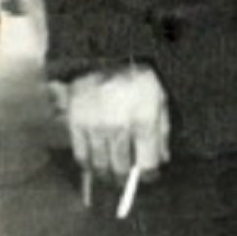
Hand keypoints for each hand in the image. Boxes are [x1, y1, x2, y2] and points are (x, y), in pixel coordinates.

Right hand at [64, 65, 169, 184]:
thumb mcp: (160, 100)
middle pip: (120, 168)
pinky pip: (81, 154)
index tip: (150, 177)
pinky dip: (88, 163)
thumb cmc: (140, 79)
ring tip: (111, 175)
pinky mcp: (75, 123)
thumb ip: (161, 132)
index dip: (149, 174)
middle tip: (127, 180)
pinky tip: (95, 163)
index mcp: (144, 119)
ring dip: (106, 174)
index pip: (146, 162)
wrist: (106, 55)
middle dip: (126, 178)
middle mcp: (118, 126)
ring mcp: (94, 126)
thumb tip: (161, 160)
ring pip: (99, 165)